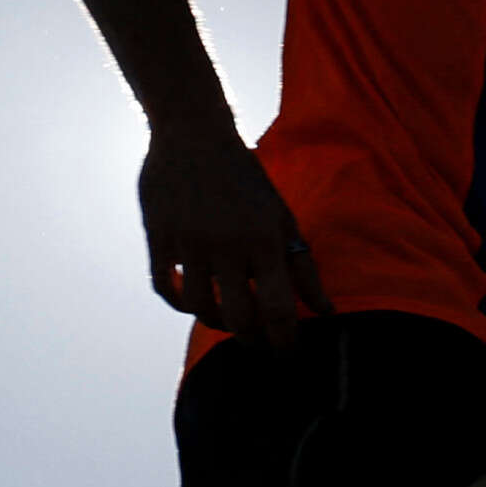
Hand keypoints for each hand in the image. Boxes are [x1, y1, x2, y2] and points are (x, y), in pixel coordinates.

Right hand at [139, 114, 329, 342]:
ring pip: (199, 307)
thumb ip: (303, 267)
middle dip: (251, 339)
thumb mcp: (282, 218)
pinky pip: (164, 287)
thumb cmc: (246, 180)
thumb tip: (326, 311)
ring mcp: (189, 241)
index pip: (278, 308)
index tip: (287, 352)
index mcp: (264, 238)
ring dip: (215, 322)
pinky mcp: (159, 237)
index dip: (284, 340)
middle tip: (258, 342)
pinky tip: (193, 302)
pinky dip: (179, 302)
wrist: (193, 134)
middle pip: (237, 317)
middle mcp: (226, 244)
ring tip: (228, 321)